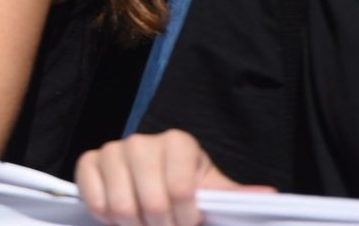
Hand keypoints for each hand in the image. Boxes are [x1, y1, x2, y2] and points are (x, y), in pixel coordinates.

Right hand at [74, 129, 270, 225]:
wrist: (152, 181)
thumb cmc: (187, 188)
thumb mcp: (211, 190)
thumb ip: (235, 196)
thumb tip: (270, 196)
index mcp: (178, 143)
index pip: (182, 192)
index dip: (186, 219)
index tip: (190, 223)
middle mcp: (141, 140)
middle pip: (152, 203)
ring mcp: (112, 149)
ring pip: (121, 206)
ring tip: (144, 224)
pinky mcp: (88, 161)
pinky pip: (94, 199)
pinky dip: (107, 218)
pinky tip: (120, 216)